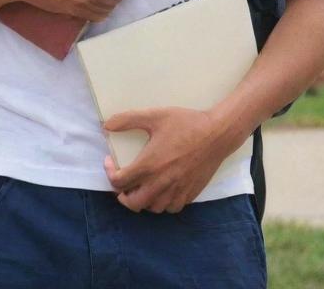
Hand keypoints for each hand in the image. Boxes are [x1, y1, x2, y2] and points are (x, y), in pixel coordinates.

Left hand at [102, 107, 233, 212]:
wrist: (217, 134)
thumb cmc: (185, 123)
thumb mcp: (154, 115)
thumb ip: (128, 119)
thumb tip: (106, 125)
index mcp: (149, 166)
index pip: (119, 182)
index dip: (109, 173)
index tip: (110, 162)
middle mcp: (160, 184)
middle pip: (132, 203)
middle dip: (123, 194)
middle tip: (124, 181)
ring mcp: (176, 192)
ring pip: (152, 208)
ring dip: (142, 200)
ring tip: (142, 185)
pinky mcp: (189, 195)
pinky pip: (170, 208)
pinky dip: (162, 203)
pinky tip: (162, 189)